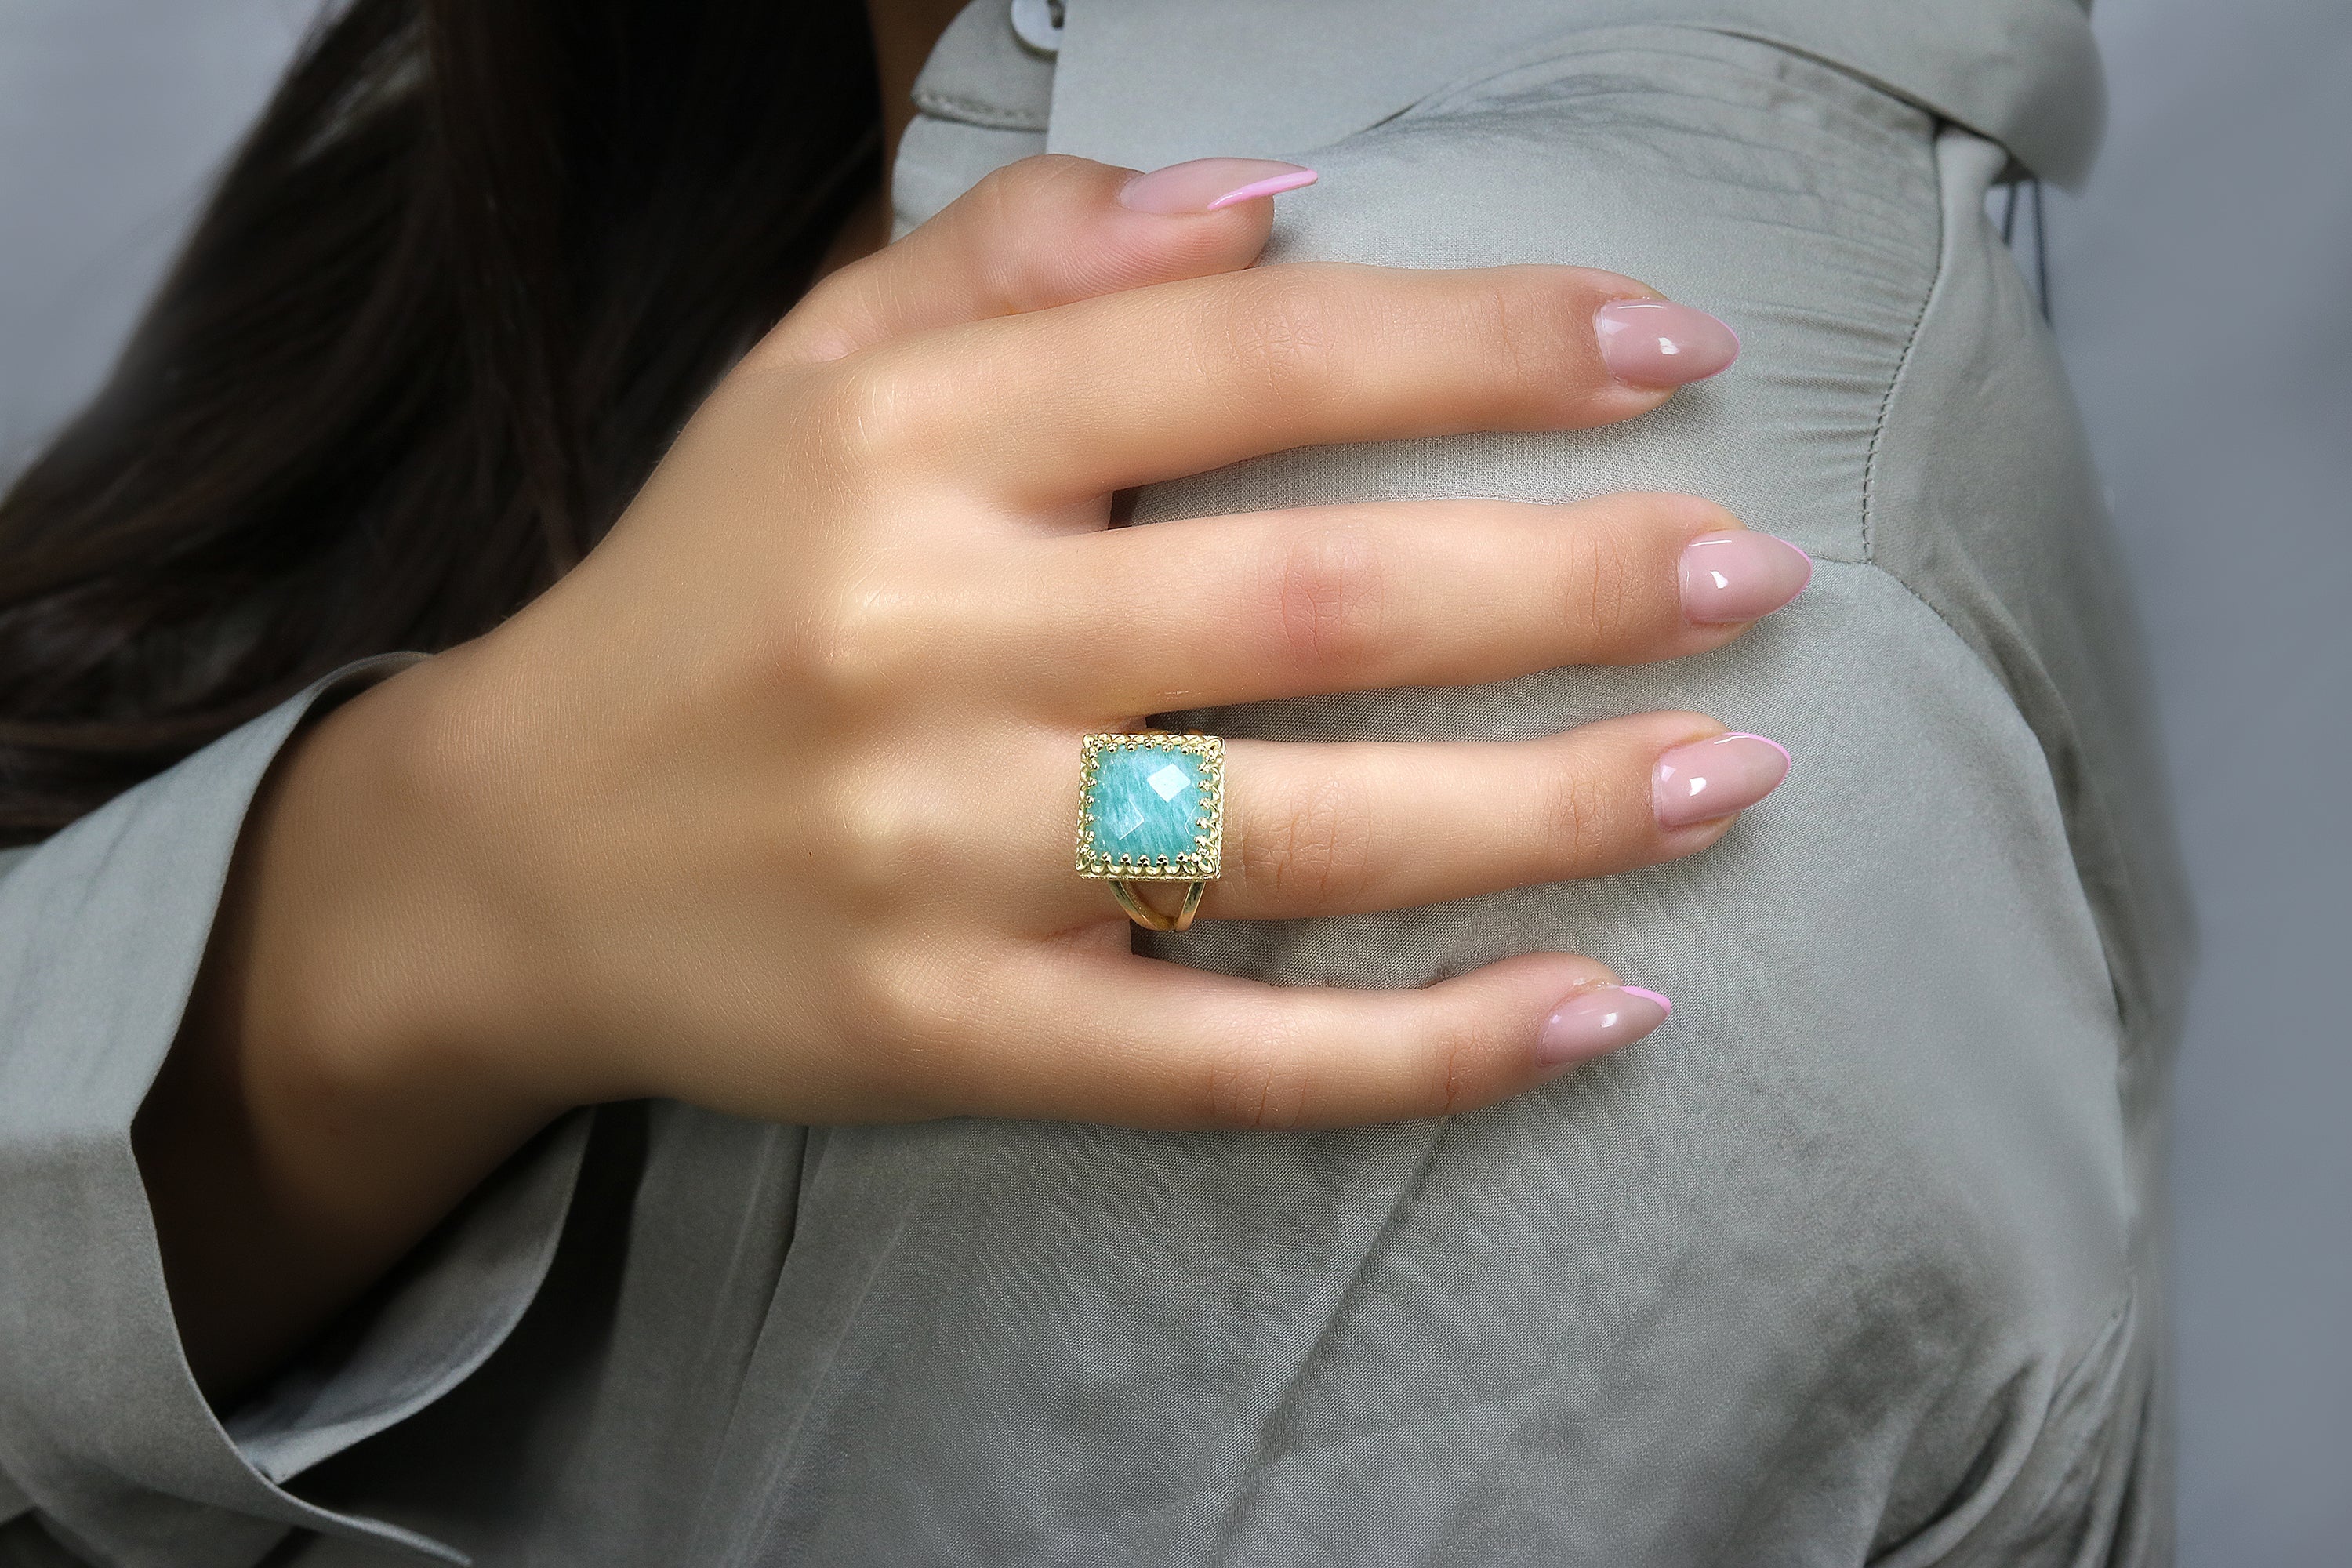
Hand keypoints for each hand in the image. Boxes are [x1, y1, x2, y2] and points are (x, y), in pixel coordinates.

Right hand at [148, 156, 1804, 1390]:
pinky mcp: (954, 1040)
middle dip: (1568, 582)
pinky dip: (1427, 1048)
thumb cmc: (702, 594)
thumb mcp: (808, 372)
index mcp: (901, 447)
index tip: (1671, 351)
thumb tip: (1265, 198)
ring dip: (1553, 806)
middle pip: (1314, 600)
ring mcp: (944, 862)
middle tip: (1754, 571)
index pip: (1243, 359)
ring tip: (1734, 769)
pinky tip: (1598, 1011)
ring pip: (1306, 836)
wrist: (509, 863)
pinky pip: (1229, 1059)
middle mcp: (927, 641)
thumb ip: (1018, 255)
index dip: (1480, 346)